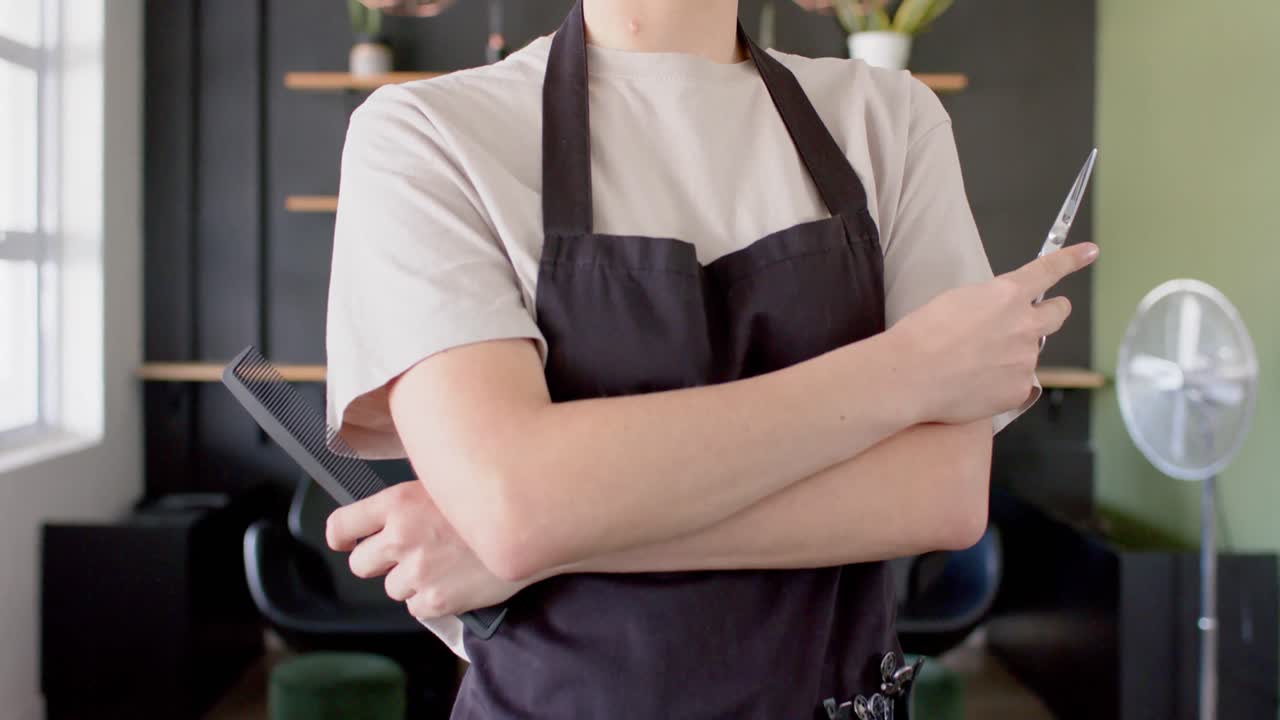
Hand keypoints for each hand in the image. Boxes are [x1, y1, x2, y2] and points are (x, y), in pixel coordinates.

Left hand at [325, 481, 529, 619]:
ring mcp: (417, 571)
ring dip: (411, 581)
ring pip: (392, 588)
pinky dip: (431, 600)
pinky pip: (416, 608)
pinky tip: (454, 580)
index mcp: (399, 502)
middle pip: (360, 563)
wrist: (532, 526)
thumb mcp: (446, 484)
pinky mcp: (436, 600)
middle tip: (407, 554)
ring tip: (443, 565)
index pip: (342, 525)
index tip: (345, 541)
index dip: (340, 536)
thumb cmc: (493, 500)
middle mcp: (401, 537)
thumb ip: (412, 501)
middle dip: (379, 562)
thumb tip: (391, 515)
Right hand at [890, 242, 1097, 423]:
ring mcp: (1025, 360)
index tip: (1090, 252)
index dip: (1072, 259)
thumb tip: (998, 316)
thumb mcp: (956, 300)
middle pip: (1057, 314)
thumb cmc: (922, 334)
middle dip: (1051, 312)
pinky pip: (1016, 384)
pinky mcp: (1018, 390)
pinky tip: (972, 385)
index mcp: (1007, 295)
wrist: (911, 375)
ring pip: (1028, 353)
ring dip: (1011, 355)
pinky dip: (999, 384)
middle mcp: (1025, 325)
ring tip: (973, 364)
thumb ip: (989, 304)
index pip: (1048, 270)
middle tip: (1032, 320)